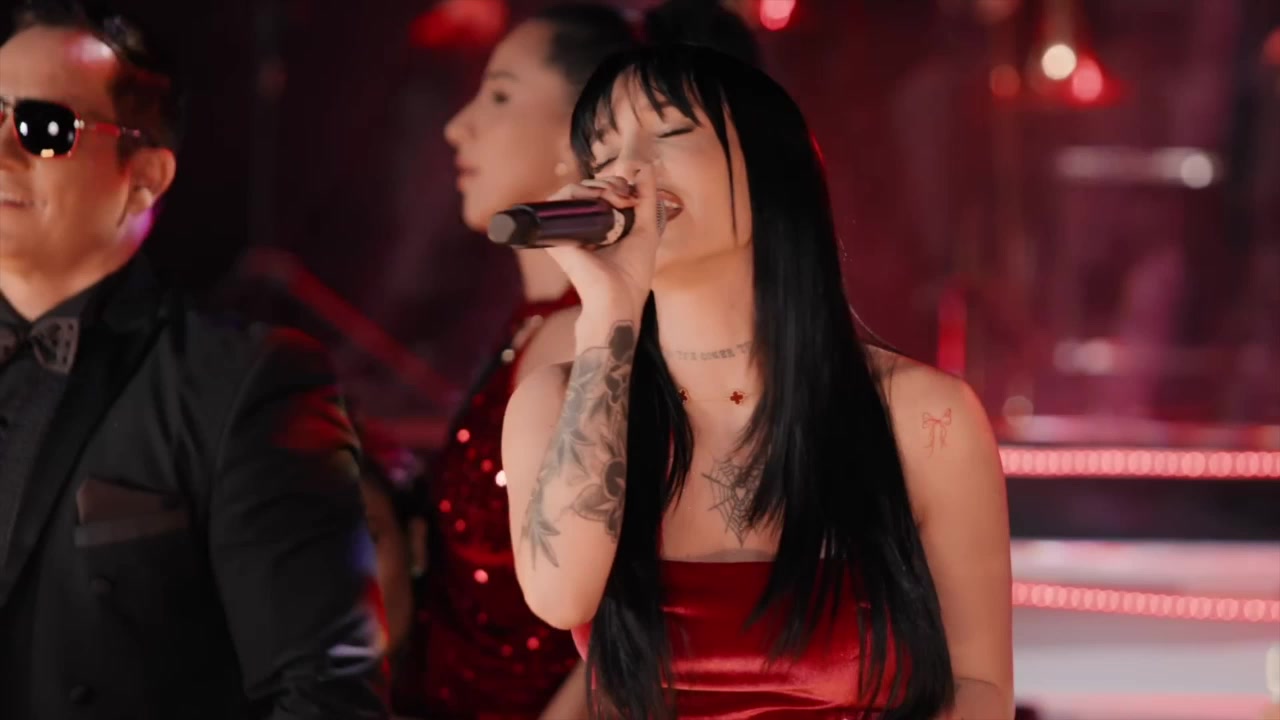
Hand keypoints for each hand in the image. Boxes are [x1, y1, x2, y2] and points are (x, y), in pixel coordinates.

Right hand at [542, 166, 661, 319]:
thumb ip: (646, 198)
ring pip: (572, 191)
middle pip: (586, 188)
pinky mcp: (555, 234)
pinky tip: (599, 200)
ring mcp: (566, 230)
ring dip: (597, 186)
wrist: (619, 298)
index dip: (615, 184)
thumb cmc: (633, 273)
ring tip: (615, 198)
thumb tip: (645, 166)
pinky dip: (579, 192)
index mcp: (598, 227)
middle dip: (609, 182)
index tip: (632, 195)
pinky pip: (559, 200)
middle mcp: (580, 227)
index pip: (599, 193)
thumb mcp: (646, 229)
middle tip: (625, 196)